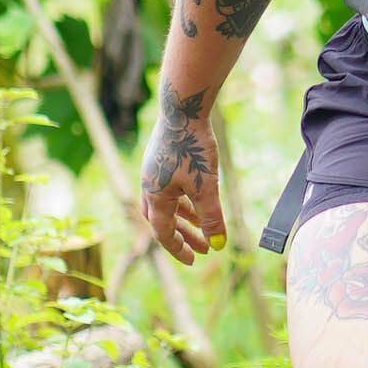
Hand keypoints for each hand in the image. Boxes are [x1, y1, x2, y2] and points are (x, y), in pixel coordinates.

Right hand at [140, 93, 225, 260]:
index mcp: (155, 196)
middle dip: (183, 237)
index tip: (194, 260)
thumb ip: (211, 217)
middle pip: (163, 221)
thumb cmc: (193, 147)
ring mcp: (154, 171)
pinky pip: (171, 189)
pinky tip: (199, 199)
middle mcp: (150, 186)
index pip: (164, 232)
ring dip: (185, 219)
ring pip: (168, 204)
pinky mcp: (162, 158)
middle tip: (202, 250)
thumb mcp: (205, 186)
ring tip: (204, 228)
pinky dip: (184, 200)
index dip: (179, 248)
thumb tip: (218, 244)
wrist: (183, 107)